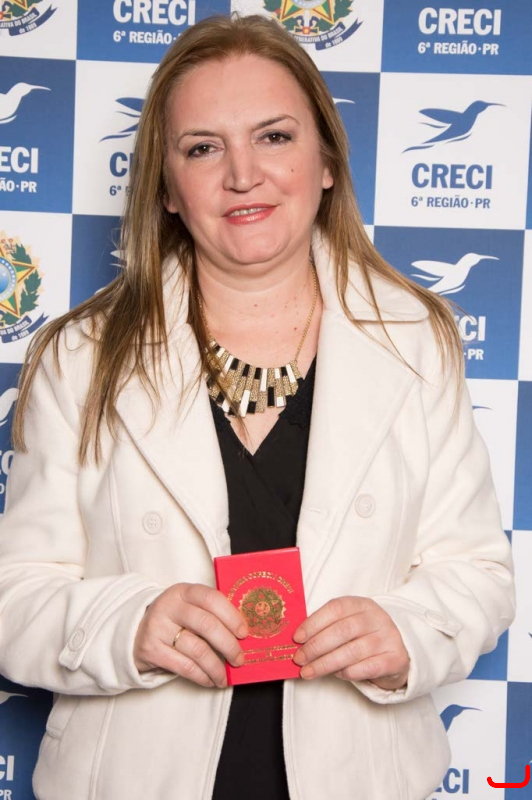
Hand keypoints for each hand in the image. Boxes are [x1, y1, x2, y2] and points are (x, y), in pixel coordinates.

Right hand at [133, 583, 247, 688]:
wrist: (135, 631)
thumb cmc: (173, 619)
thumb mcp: (187, 606)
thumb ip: (211, 613)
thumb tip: (243, 634)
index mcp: (183, 591)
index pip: (211, 598)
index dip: (231, 616)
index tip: (244, 633)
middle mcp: (169, 606)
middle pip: (207, 625)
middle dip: (229, 645)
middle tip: (239, 659)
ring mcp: (158, 628)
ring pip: (198, 650)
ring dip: (216, 667)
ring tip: (225, 677)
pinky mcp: (151, 650)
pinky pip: (184, 667)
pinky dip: (202, 676)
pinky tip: (210, 680)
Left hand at [293, 596, 408, 689]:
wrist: (397, 651)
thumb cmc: (363, 636)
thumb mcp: (349, 623)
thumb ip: (327, 627)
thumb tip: (299, 641)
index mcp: (361, 604)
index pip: (336, 608)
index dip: (314, 622)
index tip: (297, 637)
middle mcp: (376, 618)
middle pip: (342, 630)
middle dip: (316, 646)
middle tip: (299, 658)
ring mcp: (388, 638)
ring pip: (352, 651)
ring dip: (325, 663)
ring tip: (309, 671)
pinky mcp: (394, 659)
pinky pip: (366, 668)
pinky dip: (347, 673)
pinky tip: (336, 675)